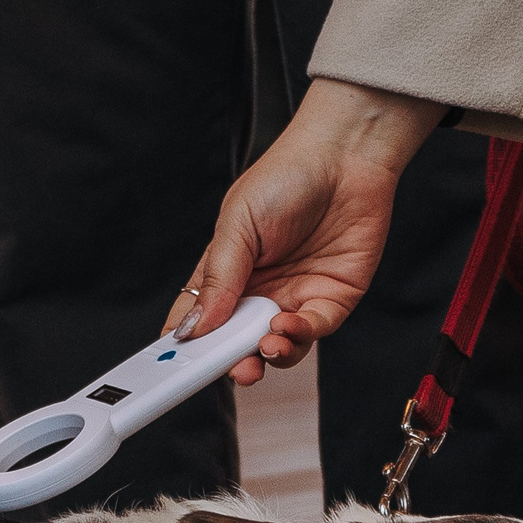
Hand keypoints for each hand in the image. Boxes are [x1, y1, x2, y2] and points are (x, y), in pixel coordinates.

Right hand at [167, 80, 443, 385]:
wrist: (347, 155)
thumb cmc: (286, 176)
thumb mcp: (237, 224)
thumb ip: (217, 278)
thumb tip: (194, 326)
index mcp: (227, 272)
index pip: (198, 317)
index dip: (186, 344)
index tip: (176, 365)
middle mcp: (259, 290)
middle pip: (236, 342)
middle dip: (229, 362)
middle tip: (227, 367)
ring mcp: (295, 297)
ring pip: (275, 348)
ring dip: (266, 355)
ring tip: (262, 346)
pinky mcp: (332, 299)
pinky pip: (312, 332)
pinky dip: (297, 337)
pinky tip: (286, 327)